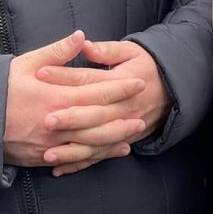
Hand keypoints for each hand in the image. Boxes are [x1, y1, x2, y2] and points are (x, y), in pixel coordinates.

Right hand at [3, 31, 145, 171]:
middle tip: (143, 114)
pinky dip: (95, 156)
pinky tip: (108, 153)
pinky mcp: (43, 157)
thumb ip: (57, 52)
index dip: (121, 88)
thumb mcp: (27, 63)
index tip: (140, 82)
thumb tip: (80, 36)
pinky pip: (75, 158)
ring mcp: (52, 143)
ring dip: (115, 139)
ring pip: (92, 144)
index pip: (98, 92)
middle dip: (123, 117)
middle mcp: (58, 122)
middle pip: (101, 122)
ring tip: (132, 134)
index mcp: (57, 96)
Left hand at [34, 38, 170, 172]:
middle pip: (92, 114)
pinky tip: (59, 169)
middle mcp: (122, 107)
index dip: (64, 76)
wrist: (172, 89)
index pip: (88, 79)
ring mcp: (123, 127)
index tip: (40, 74)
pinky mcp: (123, 141)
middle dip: (69, 119)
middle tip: (45, 121)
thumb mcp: (130, 51)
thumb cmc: (146, 66)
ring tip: (47, 154)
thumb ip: (106, 50)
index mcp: (120, 81)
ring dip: (72, 150)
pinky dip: (79, 164)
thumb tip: (83, 44)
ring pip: (95, 141)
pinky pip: (99, 155)